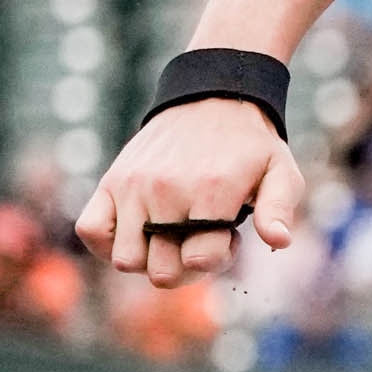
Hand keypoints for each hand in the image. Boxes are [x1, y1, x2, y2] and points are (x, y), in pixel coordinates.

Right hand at [81, 97, 304, 287]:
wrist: (212, 99)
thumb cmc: (250, 146)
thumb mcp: (282, 172)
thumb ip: (280, 209)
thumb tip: (278, 241)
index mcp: (210, 191)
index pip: (201, 261)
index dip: (219, 258)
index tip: (228, 234)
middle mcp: (166, 191)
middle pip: (162, 272)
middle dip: (186, 267)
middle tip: (200, 236)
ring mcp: (133, 186)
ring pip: (126, 260)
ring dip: (150, 259)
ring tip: (171, 232)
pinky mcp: (111, 180)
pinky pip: (90, 230)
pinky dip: (108, 244)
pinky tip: (137, 233)